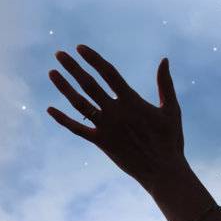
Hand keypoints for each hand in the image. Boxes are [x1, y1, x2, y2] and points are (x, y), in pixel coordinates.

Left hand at [47, 44, 185, 190]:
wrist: (162, 172)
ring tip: (52, 73)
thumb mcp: (171, 110)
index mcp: (132, 101)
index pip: (108, 73)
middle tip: (59, 54)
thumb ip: (165, 84)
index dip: (93, 59)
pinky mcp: (101, 143)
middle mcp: (115, 112)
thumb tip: (164, 59)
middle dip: (73, 68)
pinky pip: (77, 129)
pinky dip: (63, 120)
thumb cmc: (170, 140)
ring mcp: (106, 128)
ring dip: (64, 87)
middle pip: (89, 84)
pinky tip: (49, 109)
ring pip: (79, 103)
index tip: (80, 48)